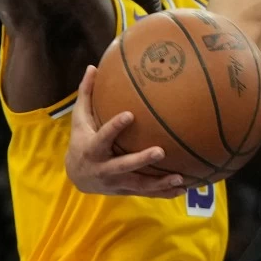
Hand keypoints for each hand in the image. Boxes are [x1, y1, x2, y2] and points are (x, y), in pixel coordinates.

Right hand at [65, 68, 184, 196]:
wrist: (77, 176)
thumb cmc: (81, 140)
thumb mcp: (79, 119)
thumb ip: (86, 94)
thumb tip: (93, 66)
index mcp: (93, 149)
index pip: (104, 136)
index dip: (115, 127)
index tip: (130, 115)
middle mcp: (104, 168)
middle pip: (124, 165)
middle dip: (141, 160)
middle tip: (161, 151)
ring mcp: (116, 182)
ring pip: (139, 184)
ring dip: (159, 183)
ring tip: (180, 178)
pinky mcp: (126, 190)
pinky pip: (146, 193)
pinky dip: (163, 193)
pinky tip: (182, 190)